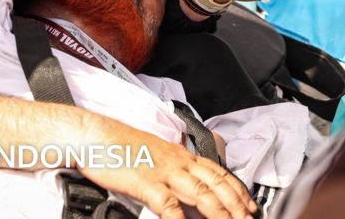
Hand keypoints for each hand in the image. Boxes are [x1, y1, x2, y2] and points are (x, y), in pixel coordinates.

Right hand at [78, 116, 254, 218]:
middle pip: (216, 184)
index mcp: (180, 155)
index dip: (237, 190)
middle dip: (236, 205)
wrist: (95, 135)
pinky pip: (169, 205)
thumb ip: (172, 170)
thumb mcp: (153, 155)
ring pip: (201, 194)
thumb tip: (184, 190)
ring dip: (220, 213)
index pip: (218, 172)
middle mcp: (177, 162)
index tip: (249, 205)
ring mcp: (164, 172)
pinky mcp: (146, 183)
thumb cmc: (119, 146)